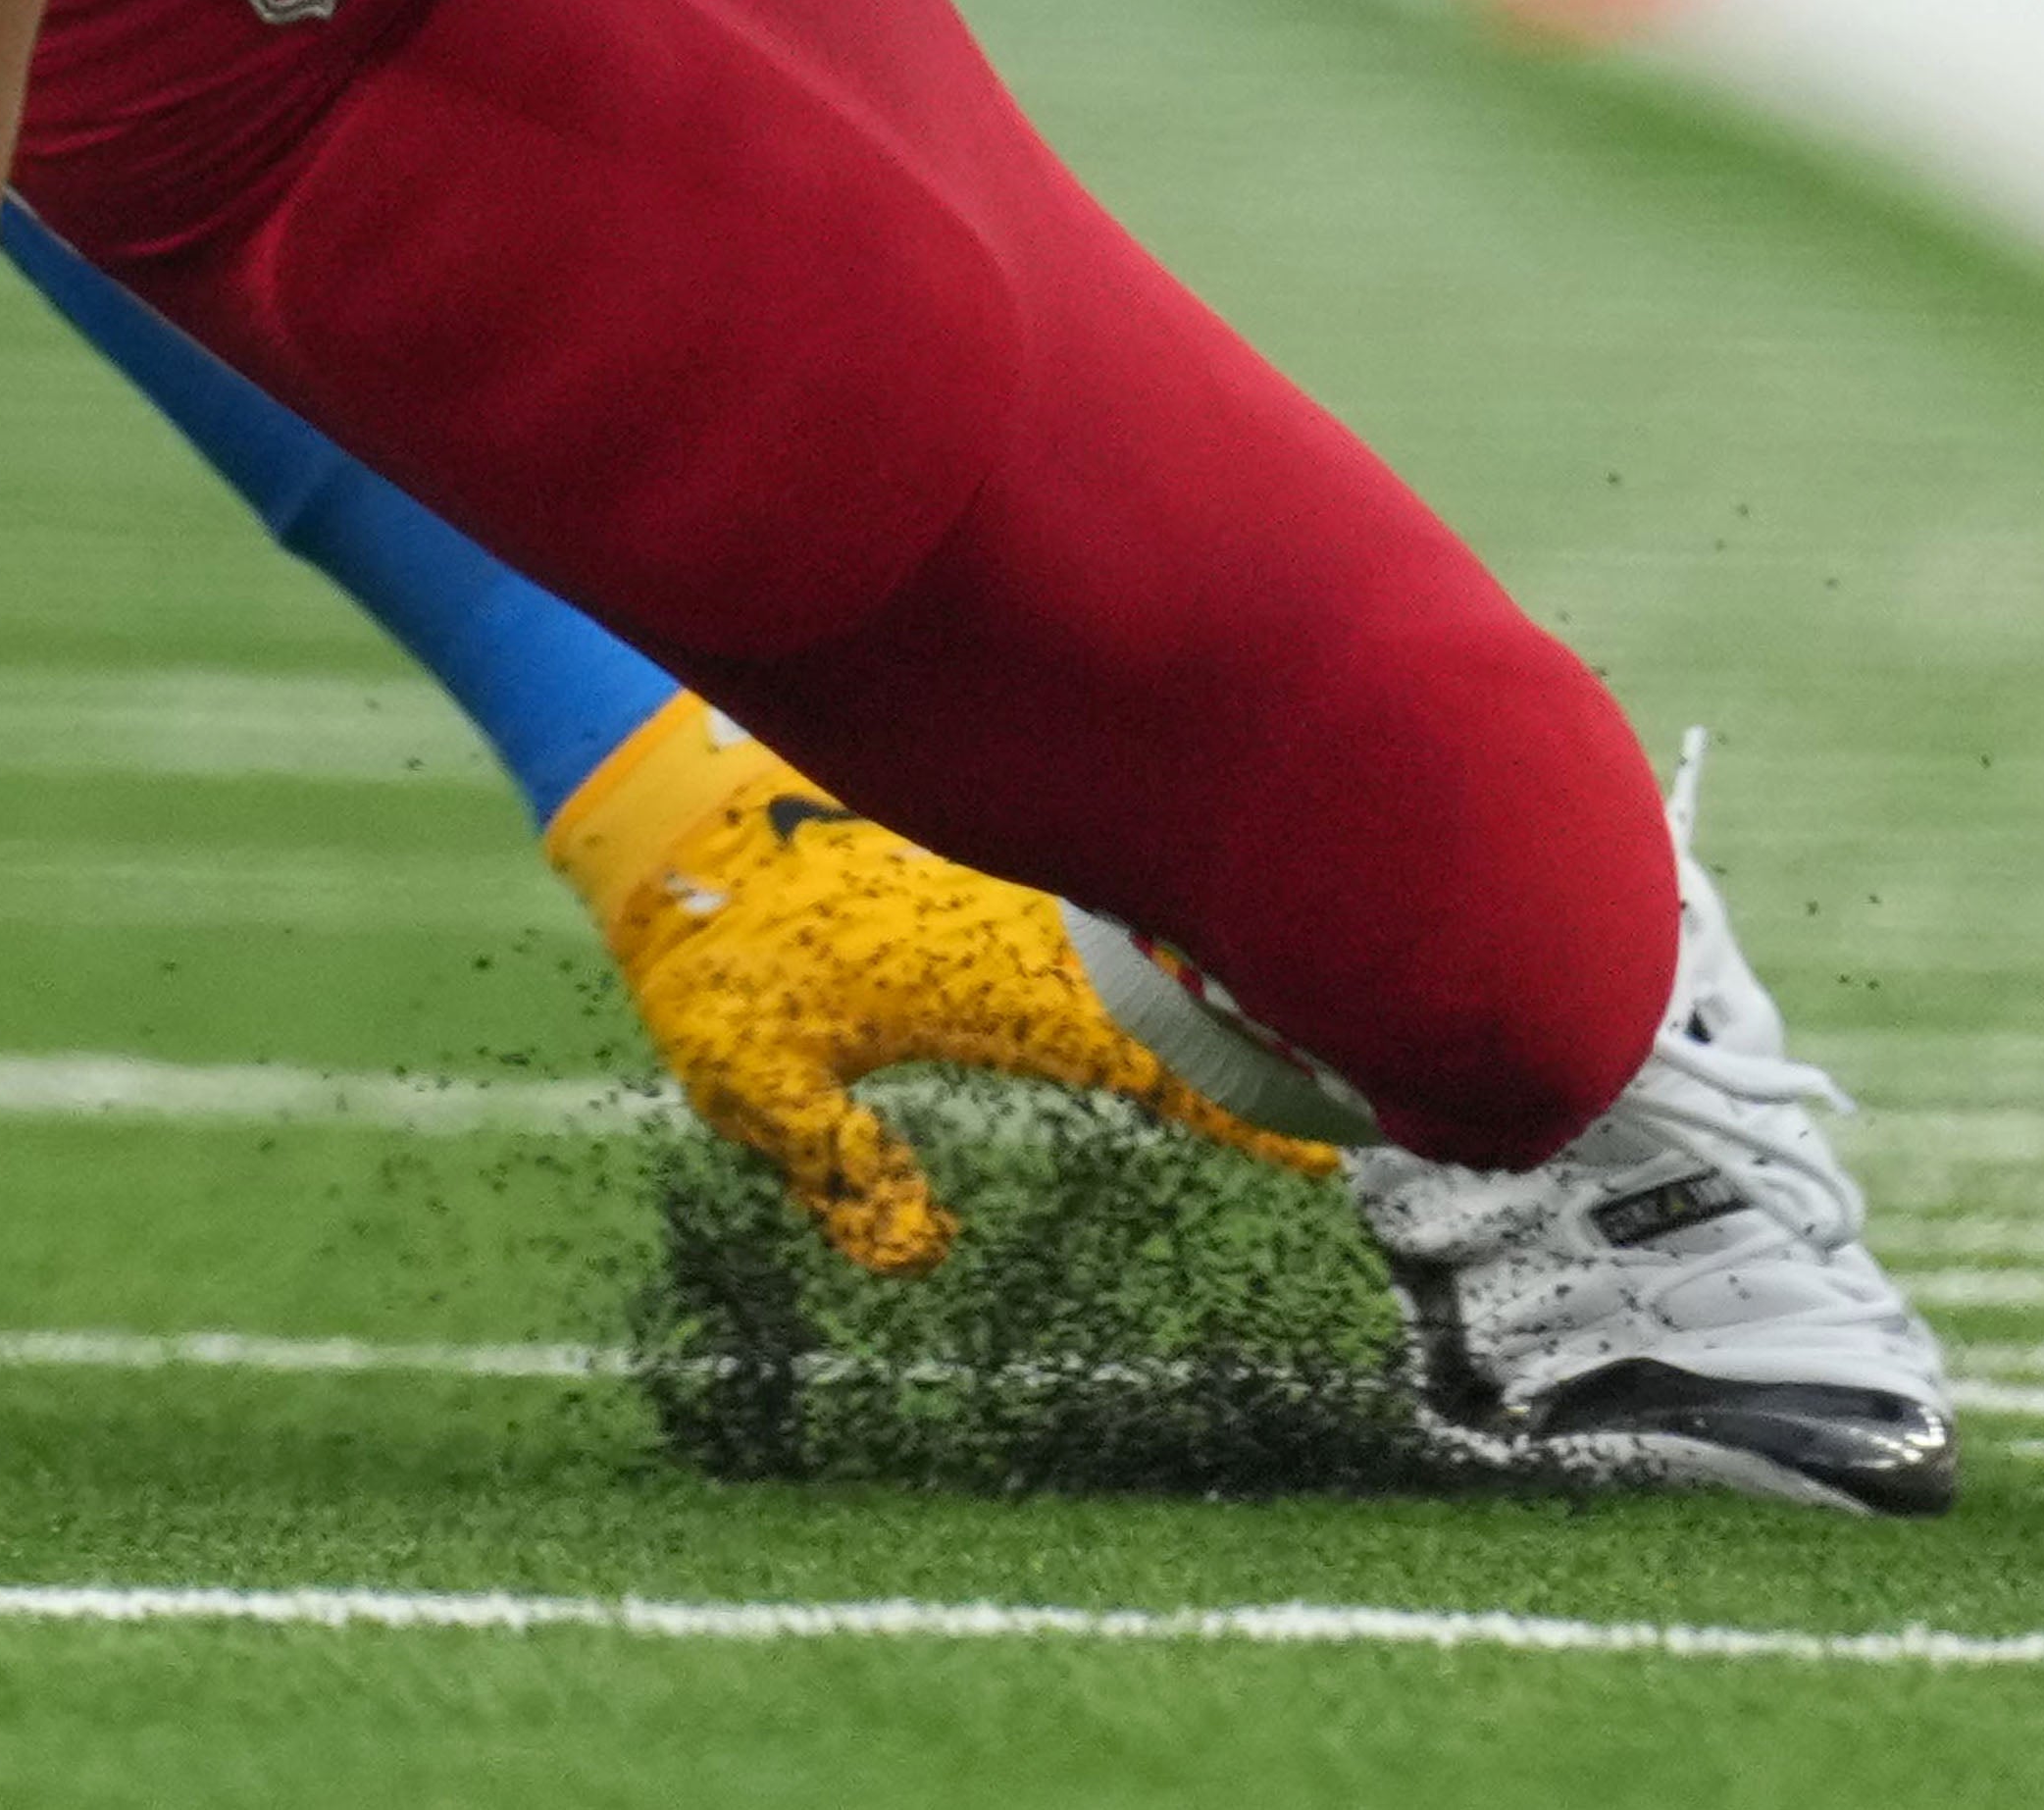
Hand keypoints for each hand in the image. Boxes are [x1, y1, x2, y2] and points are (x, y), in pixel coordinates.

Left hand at [548, 694, 1331, 1270]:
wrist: (669, 781)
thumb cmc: (709, 940)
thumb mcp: (754, 1079)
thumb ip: (840, 1167)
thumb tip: (924, 1262)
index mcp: (995, 983)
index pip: (1154, 1054)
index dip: (1243, 1103)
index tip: (1328, 1139)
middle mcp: (1025, 919)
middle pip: (1189, 973)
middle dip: (1282, 1016)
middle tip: (1374, 1071)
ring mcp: (1016, 865)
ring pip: (1157, 911)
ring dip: (1232, 953)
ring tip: (1320, 1002)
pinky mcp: (990, 831)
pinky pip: (1110, 870)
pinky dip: (1167, 906)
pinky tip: (1201, 936)